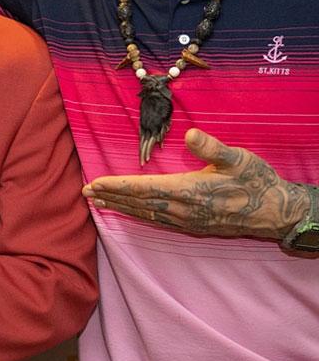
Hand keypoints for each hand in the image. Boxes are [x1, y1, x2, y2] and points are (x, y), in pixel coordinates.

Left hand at [83, 128, 308, 238]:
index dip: (116, 186)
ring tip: (98, 202)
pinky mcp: (192, 226)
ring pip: (145, 214)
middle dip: (110, 197)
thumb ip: (212, 147)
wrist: (275, 211)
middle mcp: (183, 209)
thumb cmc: (256, 180)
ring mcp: (187, 220)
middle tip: (85, 192)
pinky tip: (129, 212)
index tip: (94, 183)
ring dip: (121, 207)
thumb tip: (190, 134)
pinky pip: (157, 221)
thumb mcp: (238, 158)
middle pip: (138, 203)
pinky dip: (138, 215)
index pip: (143, 188)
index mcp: (189, 191)